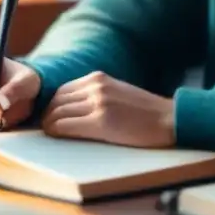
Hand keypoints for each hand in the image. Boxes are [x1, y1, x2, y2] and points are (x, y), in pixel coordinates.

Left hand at [41, 71, 175, 147]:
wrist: (169, 120)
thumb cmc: (145, 112)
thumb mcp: (117, 92)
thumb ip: (96, 95)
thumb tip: (71, 109)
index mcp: (98, 78)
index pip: (62, 90)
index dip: (53, 106)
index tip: (50, 118)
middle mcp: (95, 86)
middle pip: (56, 101)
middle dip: (48, 115)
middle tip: (46, 129)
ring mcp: (98, 103)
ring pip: (58, 113)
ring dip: (49, 125)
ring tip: (50, 135)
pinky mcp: (101, 122)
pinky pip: (66, 126)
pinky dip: (56, 131)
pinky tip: (57, 137)